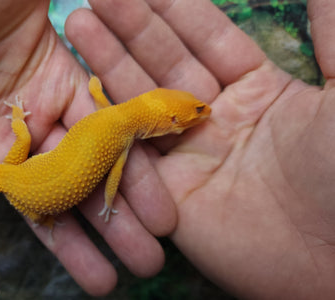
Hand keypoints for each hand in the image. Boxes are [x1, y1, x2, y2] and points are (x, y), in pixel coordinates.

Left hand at [0, 1, 174, 297]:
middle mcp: (31, 122)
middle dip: (115, 219)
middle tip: (146, 260)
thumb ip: (52, 3)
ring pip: (35, 208)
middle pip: (80, 178)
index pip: (106, 134)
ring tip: (103, 285)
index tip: (163, 208)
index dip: (135, 171)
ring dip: (67, 249)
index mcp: (55, 82)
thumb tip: (111, 2)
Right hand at [66, 0, 334, 297]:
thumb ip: (332, 33)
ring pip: (140, 100)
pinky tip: (79, 87)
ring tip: (78, 22)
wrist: (334, 262)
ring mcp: (188, 154)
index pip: (206, 37)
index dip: (172, 7)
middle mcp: (215, 116)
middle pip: (164, 62)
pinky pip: (130, 152)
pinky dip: (105, 121)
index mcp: (258, 87)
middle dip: (130, 25)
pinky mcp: (167, 193)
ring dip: (108, 62)